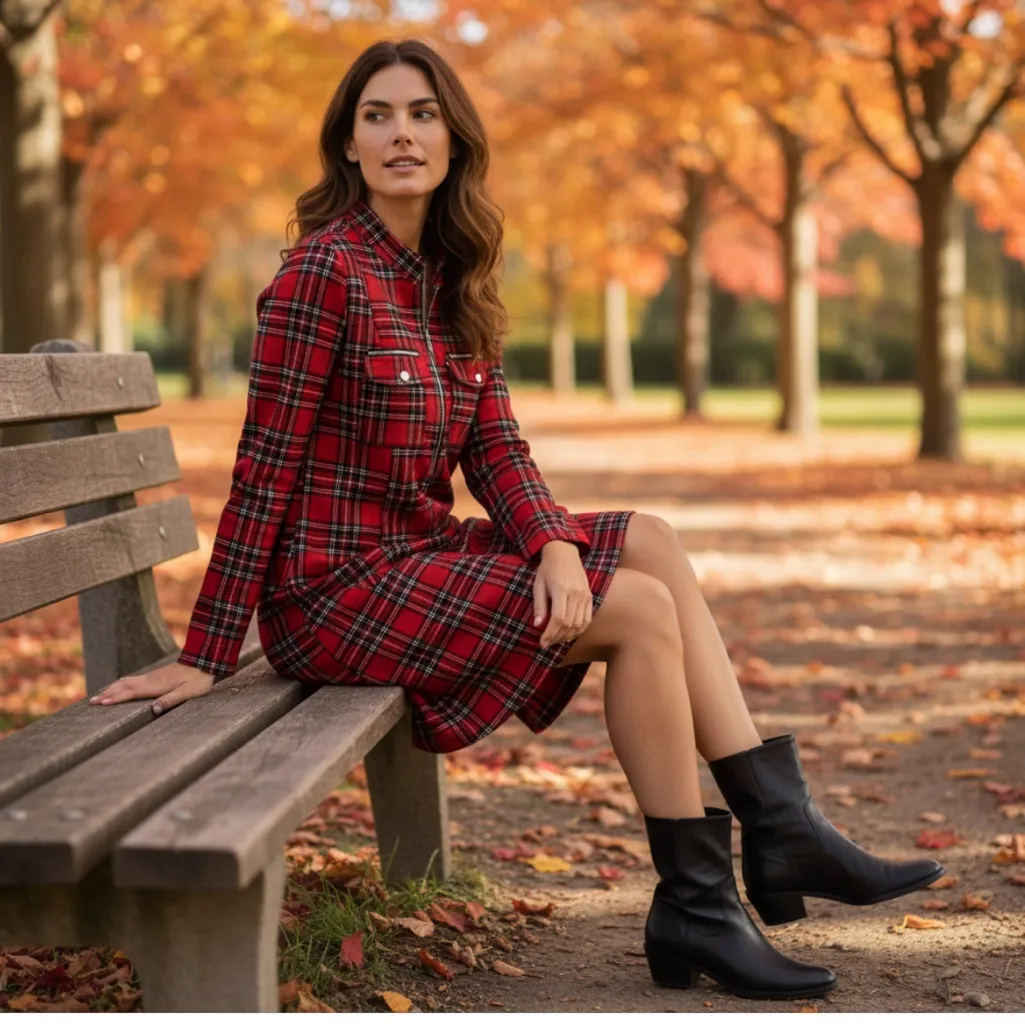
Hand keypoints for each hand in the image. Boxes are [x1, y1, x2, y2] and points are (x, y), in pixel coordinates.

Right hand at [88, 661, 215, 714]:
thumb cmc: (198, 679)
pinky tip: (118, 686)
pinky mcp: (155, 676)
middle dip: (108, 694)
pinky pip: (133, 680)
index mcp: (156, 686)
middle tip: (91, 702)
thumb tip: (152, 711)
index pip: (131, 692)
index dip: (116, 698)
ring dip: (112, 688)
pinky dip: (121, 684)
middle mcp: (150, 680)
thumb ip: (170, 700)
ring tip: (99, 696)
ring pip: (127, 682)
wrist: (204, 661)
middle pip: (124, 686)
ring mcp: (152, 677)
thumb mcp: (188, 692)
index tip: (101, 703)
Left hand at [533, 541, 592, 647]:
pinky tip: (569, 635)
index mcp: (561, 589)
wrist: (564, 553)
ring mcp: (585, 596)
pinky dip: (579, 630)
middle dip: (557, 637)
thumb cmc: (547, 569)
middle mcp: (576, 593)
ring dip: (567, 636)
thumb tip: (538, 626)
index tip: (542, 642)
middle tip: (547, 643)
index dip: (550, 633)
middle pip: (569, 624)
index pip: (558, 618)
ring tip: (556, 640)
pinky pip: (587, 619)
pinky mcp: (590, 597)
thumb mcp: (538, 585)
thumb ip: (539, 605)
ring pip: (579, 624)